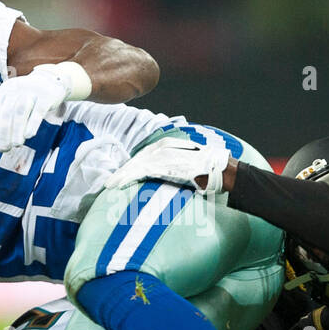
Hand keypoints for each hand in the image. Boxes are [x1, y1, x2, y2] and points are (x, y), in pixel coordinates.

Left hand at [0, 61, 92, 151]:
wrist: (52, 80)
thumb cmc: (30, 95)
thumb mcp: (13, 98)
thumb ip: (3, 110)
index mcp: (5, 90)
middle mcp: (16, 89)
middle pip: (6, 114)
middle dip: (3, 134)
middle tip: (4, 149)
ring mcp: (31, 92)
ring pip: (20, 113)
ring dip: (16, 131)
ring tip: (16, 145)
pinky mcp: (46, 97)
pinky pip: (38, 112)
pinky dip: (32, 124)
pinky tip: (29, 136)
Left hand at [106, 137, 230, 192]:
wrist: (219, 169)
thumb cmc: (207, 169)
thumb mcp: (187, 163)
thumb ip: (174, 165)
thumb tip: (169, 175)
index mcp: (166, 143)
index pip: (143, 156)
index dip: (131, 167)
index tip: (122, 176)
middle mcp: (161, 146)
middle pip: (136, 160)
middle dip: (123, 172)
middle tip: (110, 182)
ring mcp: (162, 155)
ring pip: (135, 165)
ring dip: (121, 176)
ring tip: (110, 186)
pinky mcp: (163, 165)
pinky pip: (141, 171)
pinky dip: (128, 178)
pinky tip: (119, 184)